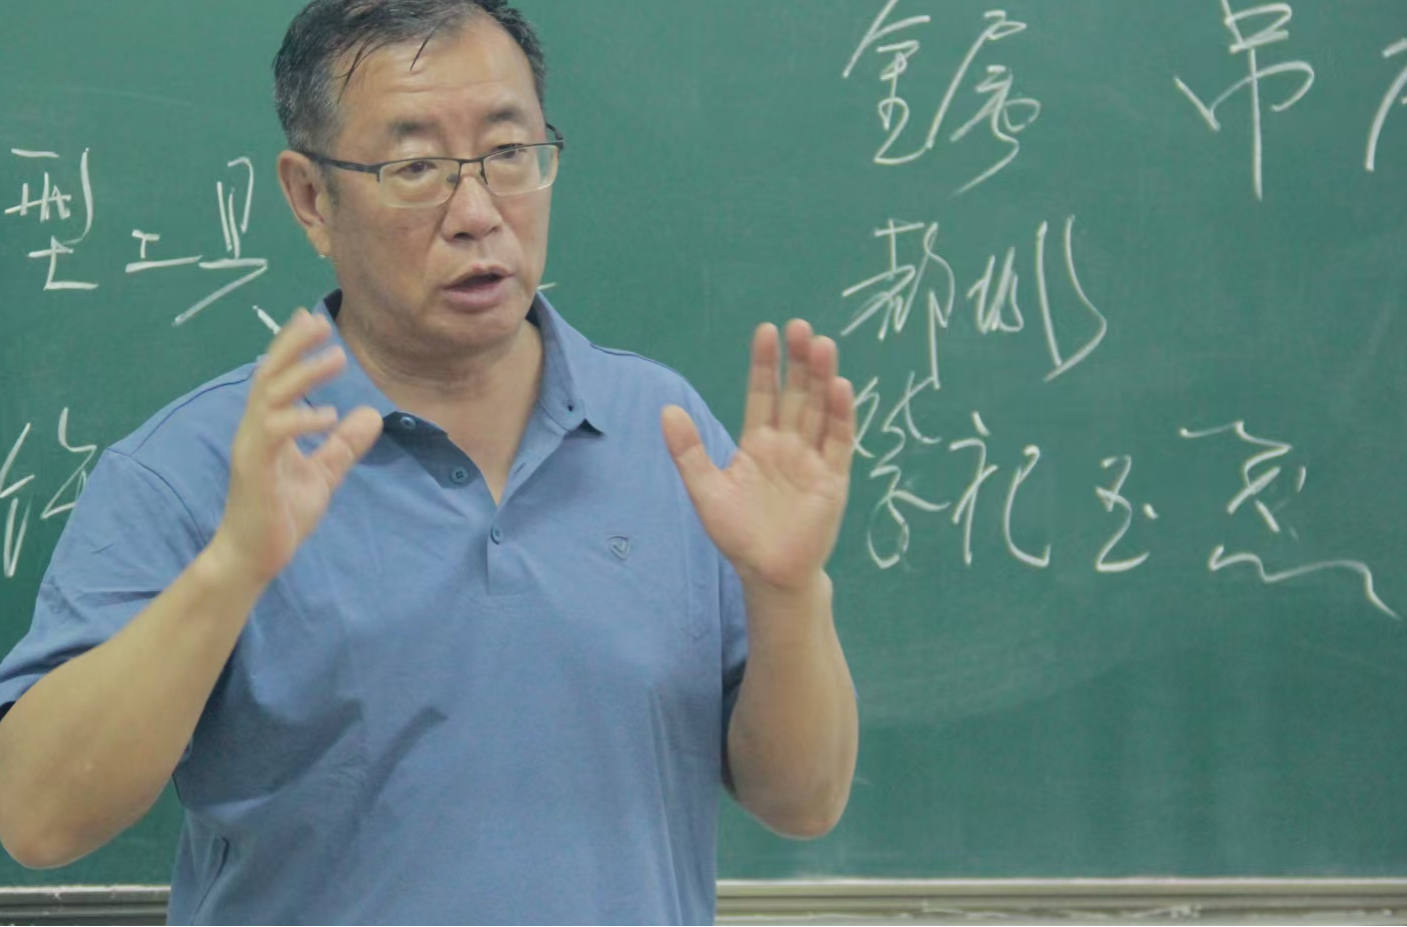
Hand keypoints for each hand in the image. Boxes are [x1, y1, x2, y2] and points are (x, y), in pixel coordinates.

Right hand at [209, 309, 382, 586]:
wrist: (254, 557)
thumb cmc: (282, 515)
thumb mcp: (322, 474)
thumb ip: (343, 445)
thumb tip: (371, 415)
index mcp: (269, 427)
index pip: (277, 377)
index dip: (292, 347)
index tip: (311, 318)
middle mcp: (255, 430)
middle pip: (269, 375)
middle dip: (293, 345)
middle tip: (319, 321)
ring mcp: (252, 448)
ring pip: (271, 397)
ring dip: (303, 375)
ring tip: (336, 358)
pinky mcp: (256, 470)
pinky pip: (275, 434)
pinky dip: (302, 421)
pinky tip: (329, 417)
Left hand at [661, 320, 854, 592]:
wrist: (768, 574)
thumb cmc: (737, 533)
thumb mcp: (705, 490)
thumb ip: (689, 451)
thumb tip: (666, 409)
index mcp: (758, 443)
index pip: (763, 394)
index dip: (765, 364)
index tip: (766, 331)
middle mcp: (788, 444)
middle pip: (796, 394)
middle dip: (798, 361)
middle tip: (800, 327)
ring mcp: (812, 459)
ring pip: (819, 410)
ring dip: (822, 378)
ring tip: (823, 345)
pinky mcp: (833, 478)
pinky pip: (838, 442)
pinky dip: (840, 415)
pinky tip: (840, 388)